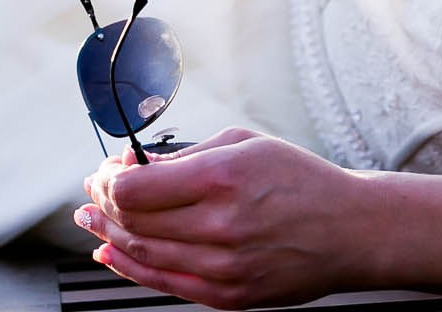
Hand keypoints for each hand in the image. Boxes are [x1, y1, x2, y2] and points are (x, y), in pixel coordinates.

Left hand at [77, 126, 366, 309]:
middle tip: (91, 192)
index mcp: (223, 178)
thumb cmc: (299, 180)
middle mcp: (221, 225)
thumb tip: (133, 166)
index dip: (108, 180)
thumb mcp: (244, 146)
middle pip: (135, 221)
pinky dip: (131, 268)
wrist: (350, 230)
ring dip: (108, 235)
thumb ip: (184, 158)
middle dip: (103, 205)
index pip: (137, 188)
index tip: (103, 171)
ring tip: (91, 222)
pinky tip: (111, 252)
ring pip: (145, 254)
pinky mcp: (230, 296)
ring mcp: (225, 266)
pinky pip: (166, 284)